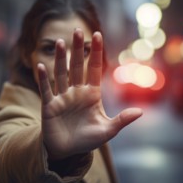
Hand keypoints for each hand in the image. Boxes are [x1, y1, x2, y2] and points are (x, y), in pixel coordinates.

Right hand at [37, 29, 142, 159]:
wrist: (67, 151)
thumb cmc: (87, 139)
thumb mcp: (107, 130)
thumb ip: (122, 120)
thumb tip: (141, 111)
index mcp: (92, 94)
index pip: (94, 69)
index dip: (96, 53)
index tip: (98, 35)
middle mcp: (76, 91)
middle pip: (77, 66)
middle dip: (77, 50)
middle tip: (77, 31)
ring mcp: (62, 97)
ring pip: (61, 74)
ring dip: (61, 59)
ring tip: (61, 42)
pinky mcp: (49, 105)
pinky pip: (46, 90)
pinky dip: (43, 79)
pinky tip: (41, 66)